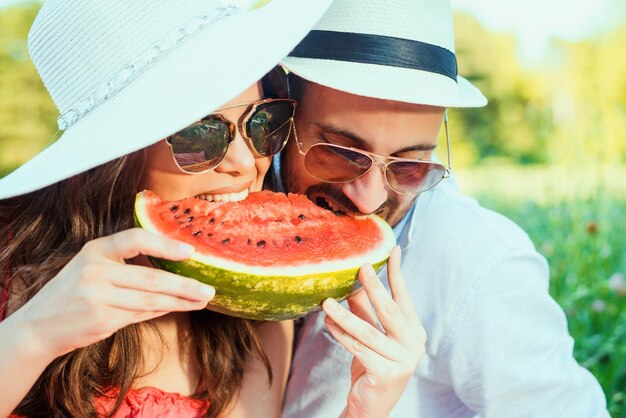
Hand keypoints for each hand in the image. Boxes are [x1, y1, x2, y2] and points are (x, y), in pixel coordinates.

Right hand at [13, 228, 213, 356]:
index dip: (164, 244)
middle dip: (184, 285)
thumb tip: (171, 264)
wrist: (38, 326)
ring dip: (181, 301)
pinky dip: (164, 311)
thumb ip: (125, 264)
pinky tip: (180, 308)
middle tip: (209, 288)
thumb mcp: (91, 267)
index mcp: (95, 250)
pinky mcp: (102, 319)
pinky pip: (142, 314)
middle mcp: (96, 271)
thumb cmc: (72, 293)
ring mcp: (98, 297)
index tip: (190, 251)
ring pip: (151, 300)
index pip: (135, 239)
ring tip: (202, 300)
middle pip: (151, 278)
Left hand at [322, 246, 425, 417]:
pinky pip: (358, 348)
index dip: (397, 273)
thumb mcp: (370, 335)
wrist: (371, 406)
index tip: (393, 250)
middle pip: (390, 310)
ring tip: (326, 301)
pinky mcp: (386, 373)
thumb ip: (364, 311)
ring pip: (367, 331)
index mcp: (414, 332)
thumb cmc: (372, 366)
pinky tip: (328, 324)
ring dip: (344, 314)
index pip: (404, 297)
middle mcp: (413, 345)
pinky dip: (341, 335)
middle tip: (360, 266)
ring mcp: (403, 360)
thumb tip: (354, 282)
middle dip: (374, 286)